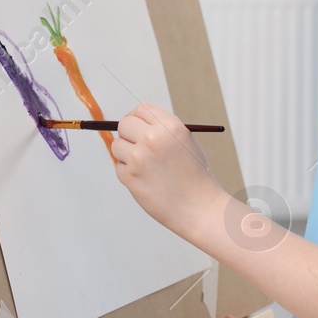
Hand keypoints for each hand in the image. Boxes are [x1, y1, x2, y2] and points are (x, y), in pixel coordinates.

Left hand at [111, 102, 224, 236]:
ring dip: (126, 155)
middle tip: (136, 146)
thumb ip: (162, 130)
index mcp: (170, 126)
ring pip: (117, 146)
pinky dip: (128, 174)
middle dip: (128, 134)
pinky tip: (147, 182)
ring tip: (146, 168)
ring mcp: (140, 157)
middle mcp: (153, 138)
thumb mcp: (185, 142)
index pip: (141, 109)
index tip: (137, 127)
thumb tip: (134, 124)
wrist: (200, 207)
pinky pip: (119, 167)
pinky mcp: (130, 176)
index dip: (137, 118)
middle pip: (124, 124)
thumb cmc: (195, 176)